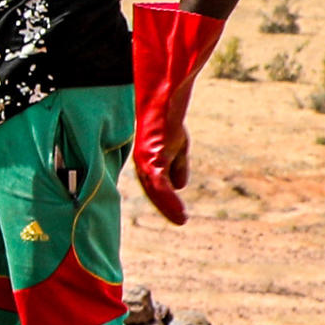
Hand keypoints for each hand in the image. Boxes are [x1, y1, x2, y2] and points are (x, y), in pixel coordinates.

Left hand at [138, 97, 192, 211]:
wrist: (166, 104)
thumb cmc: (168, 122)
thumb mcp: (177, 147)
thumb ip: (177, 166)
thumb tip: (180, 187)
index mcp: (146, 161)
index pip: (153, 185)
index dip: (164, 199)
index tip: (178, 213)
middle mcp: (142, 164)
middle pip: (152, 191)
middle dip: (166, 207)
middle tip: (181, 220)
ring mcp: (144, 162)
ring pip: (155, 191)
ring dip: (169, 207)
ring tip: (182, 219)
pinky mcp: (151, 159)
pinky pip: (159, 185)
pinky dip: (169, 199)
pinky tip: (180, 209)